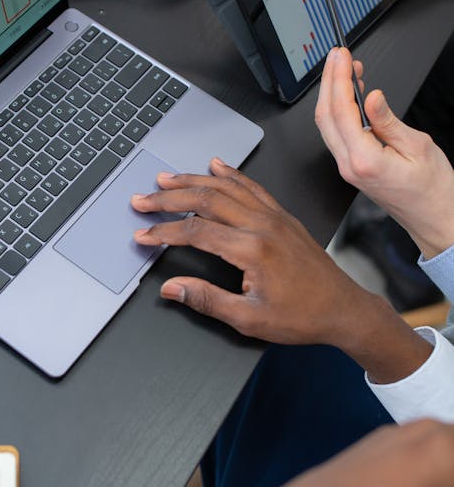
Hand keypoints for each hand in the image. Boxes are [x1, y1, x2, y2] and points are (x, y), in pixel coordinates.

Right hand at [131, 158, 429, 380]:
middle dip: (169, 198)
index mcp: (252, 250)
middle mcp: (263, 226)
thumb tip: (172, 288)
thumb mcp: (249, 319)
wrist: (343, 310)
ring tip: (166, 179)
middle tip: (143, 199)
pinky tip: (216, 166)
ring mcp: (274, 217)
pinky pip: (252, 187)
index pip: (195, 231)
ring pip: (226, 188)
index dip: (164, 231)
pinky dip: (231, 175)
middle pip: (205, 200)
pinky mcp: (283, 217)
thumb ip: (206, 300)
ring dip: (193, 180)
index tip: (143, 235)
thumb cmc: (302, 317)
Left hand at [315, 45, 453, 258]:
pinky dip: (339, 110)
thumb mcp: (417, 146)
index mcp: (364, 160)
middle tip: (338, 55)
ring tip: (345, 68)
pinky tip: (350, 95)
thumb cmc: (432, 189)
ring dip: (333, 93)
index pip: (341, 110)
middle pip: (326, 115)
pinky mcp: (352, 167)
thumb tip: (371, 97)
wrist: (435, 218)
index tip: (342, 56)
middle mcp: (349, 165)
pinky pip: (337, 134)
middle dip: (329, 80)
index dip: (339, 78)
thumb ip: (388, 121)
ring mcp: (347, 168)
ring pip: (327, 125)